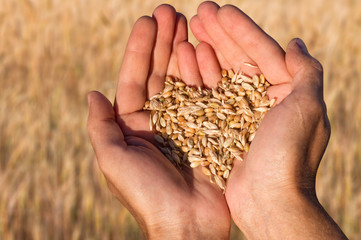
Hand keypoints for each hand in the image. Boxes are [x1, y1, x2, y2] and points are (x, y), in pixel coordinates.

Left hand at [87, 5, 229, 239]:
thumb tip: (92, 93)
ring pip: (184, 80)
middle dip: (163, 43)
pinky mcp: (208, 130)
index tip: (148, 22)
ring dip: (184, 51)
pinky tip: (206, 51)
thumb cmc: (148, 196)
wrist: (188, 224)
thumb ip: (101, 127)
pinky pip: (206, 96)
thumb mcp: (113, 160)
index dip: (139, 50)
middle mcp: (158, 122)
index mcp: (133, 127)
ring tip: (188, 23)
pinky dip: (206, 73)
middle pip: (160, 74)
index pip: (135, 80)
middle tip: (170, 12)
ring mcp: (185, 124)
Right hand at [191, 2, 346, 238]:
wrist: (267, 202)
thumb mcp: (308, 107)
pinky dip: (198, 77)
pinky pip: (207, 97)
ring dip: (206, 50)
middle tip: (199, 12)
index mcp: (285, 93)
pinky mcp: (220, 129)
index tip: (220, 10)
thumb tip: (296, 42)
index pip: (262, 52)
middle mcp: (261, 102)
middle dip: (219, 34)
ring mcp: (238, 115)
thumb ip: (306, 71)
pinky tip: (186, 60)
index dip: (241, 30)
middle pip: (238, 60)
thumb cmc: (289, 155)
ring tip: (187, 29)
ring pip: (220, 76)